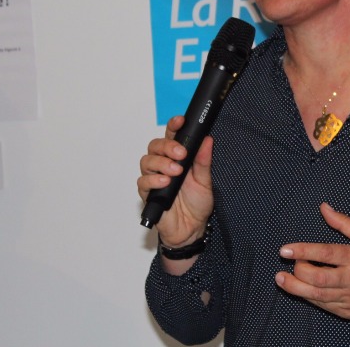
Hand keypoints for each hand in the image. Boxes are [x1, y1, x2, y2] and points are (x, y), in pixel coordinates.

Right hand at [137, 115, 213, 249]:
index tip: (180, 121)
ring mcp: (154, 178)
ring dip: (161, 163)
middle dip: (167, 147)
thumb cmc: (197, 203)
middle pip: (155, 146)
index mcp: (178, 157)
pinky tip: (165, 182)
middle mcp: (164, 165)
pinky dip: (153, 180)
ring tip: (175, 171)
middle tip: (181, 154)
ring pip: (147, 161)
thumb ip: (203, 161)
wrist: (192, 229)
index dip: (173, 126)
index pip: (171, 136)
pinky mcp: (148, 193)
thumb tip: (207, 139)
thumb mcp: (205, 180)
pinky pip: (143, 181)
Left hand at [275, 203, 349, 325]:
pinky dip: (307, 297)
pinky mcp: (346, 311)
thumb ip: (344, 223)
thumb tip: (324, 208)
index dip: (303, 251)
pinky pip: (322, 305)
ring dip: (295, 287)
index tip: (285, 249)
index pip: (326, 253)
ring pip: (316, 295)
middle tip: (288, 262)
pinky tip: (299, 289)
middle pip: (318, 277)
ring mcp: (349, 298)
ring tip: (281, 278)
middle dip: (298, 270)